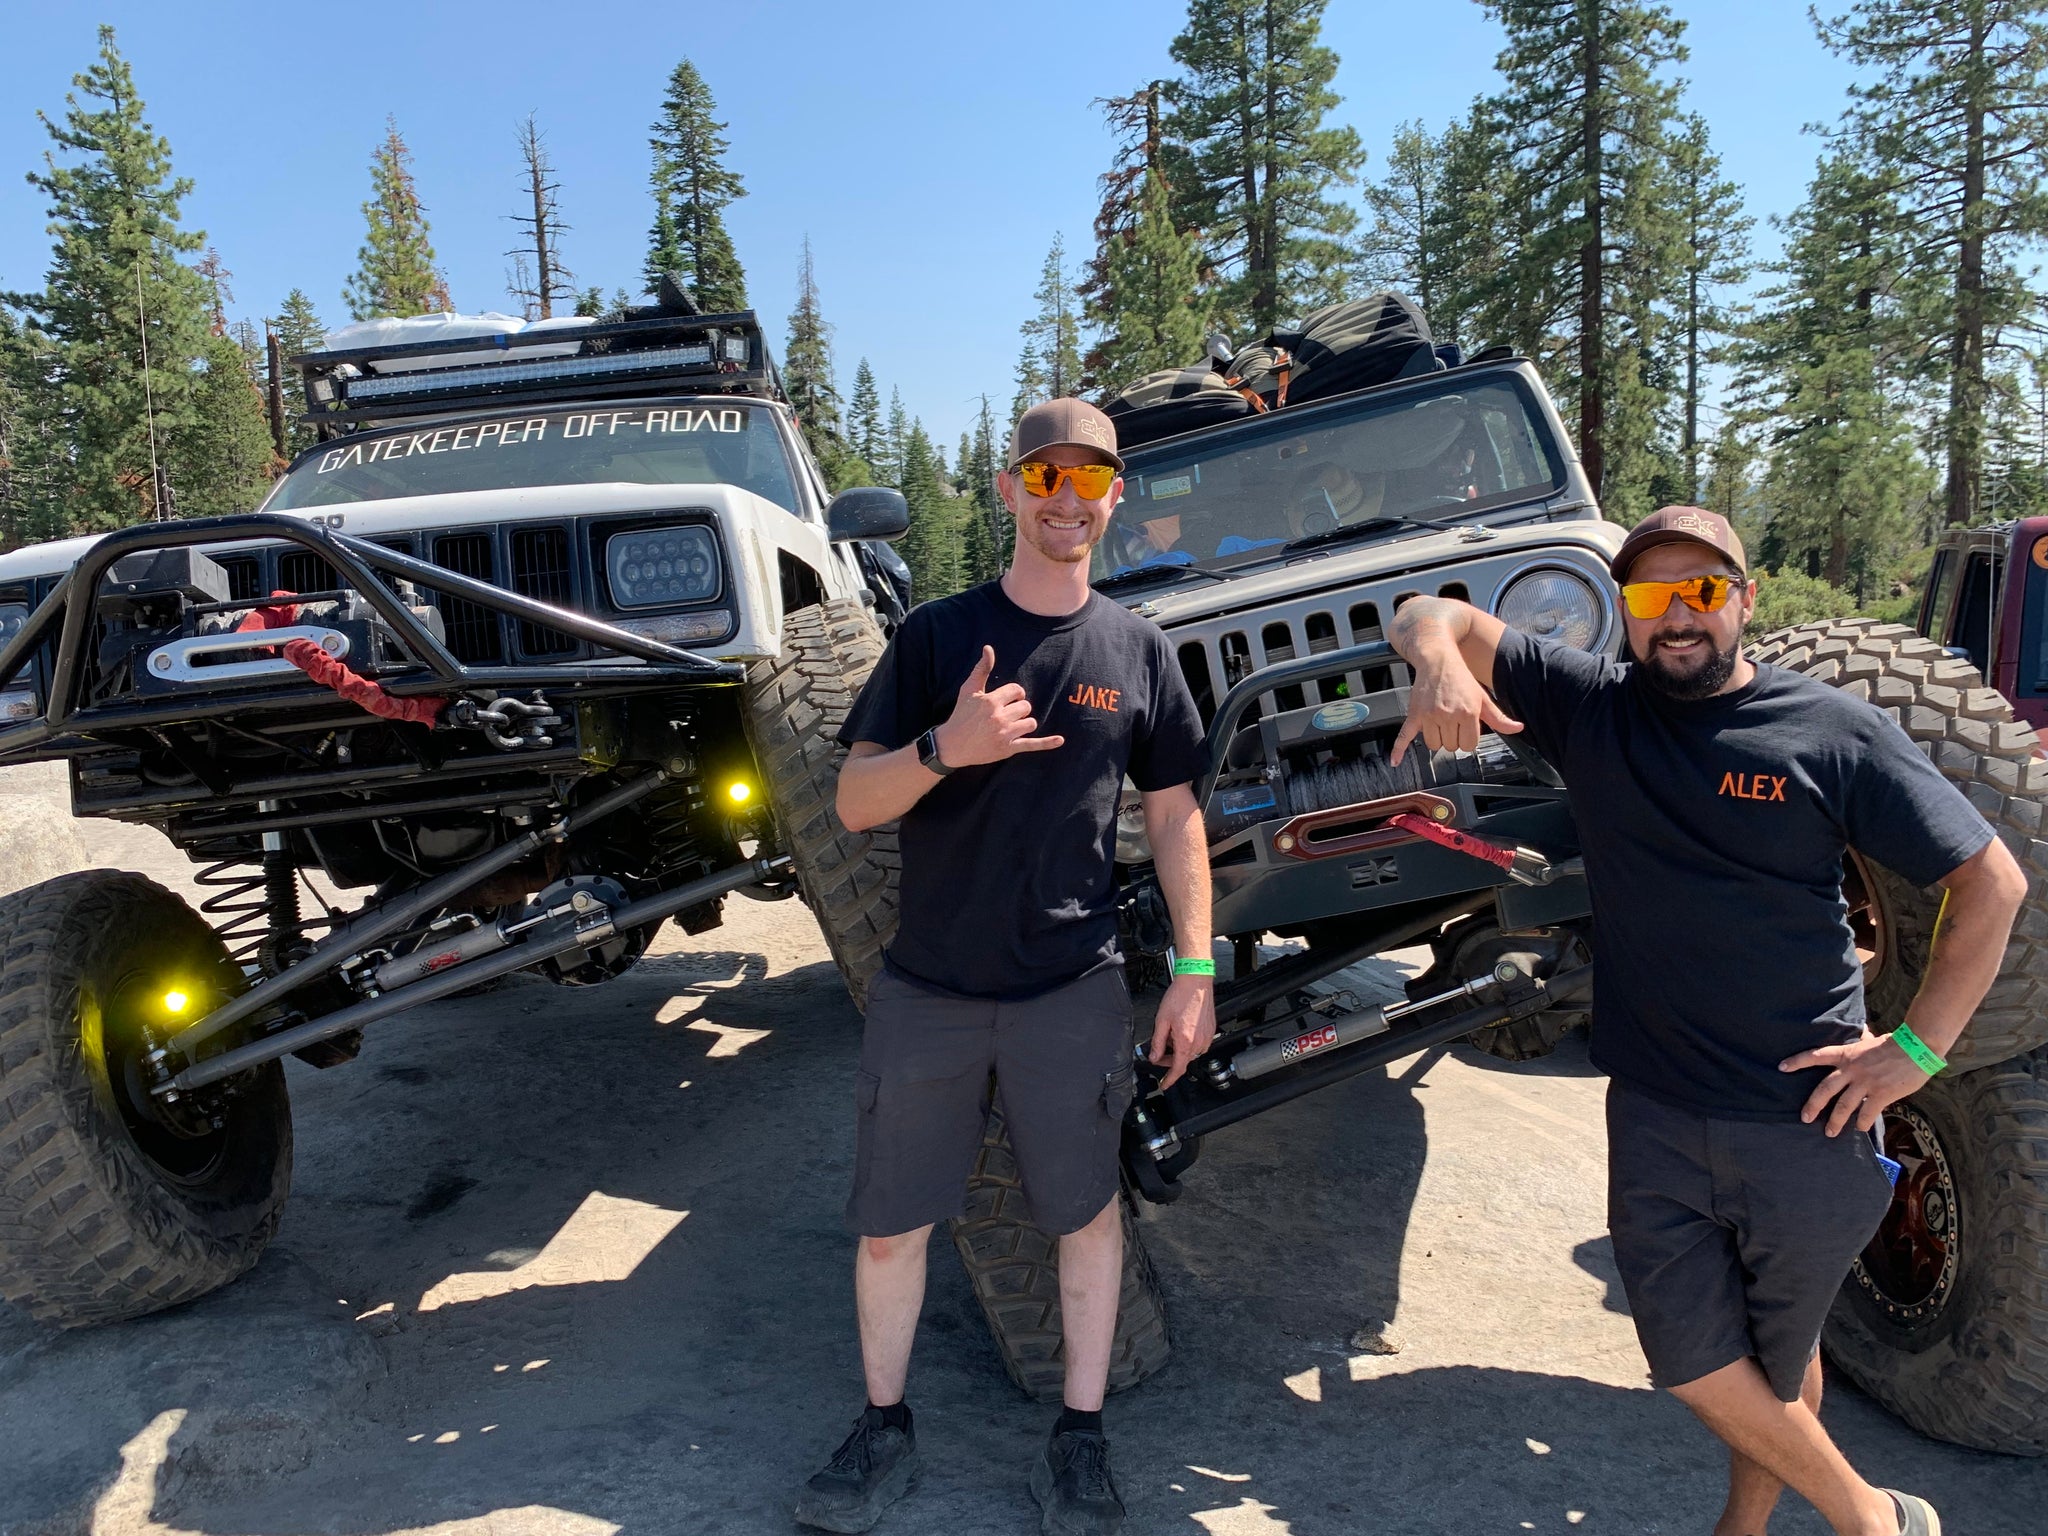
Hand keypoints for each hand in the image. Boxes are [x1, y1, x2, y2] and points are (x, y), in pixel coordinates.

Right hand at [933, 646, 1064, 766]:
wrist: (952, 745)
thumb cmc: (961, 714)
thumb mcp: (969, 690)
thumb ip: (981, 669)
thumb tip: (988, 648)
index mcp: (991, 701)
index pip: (1017, 691)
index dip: (1014, 694)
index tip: (1006, 700)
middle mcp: (998, 718)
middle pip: (1026, 707)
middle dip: (1018, 709)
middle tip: (1004, 715)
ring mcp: (1004, 735)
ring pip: (1030, 723)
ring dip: (1025, 723)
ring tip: (1011, 726)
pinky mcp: (1007, 749)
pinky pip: (1032, 745)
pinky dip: (1047, 743)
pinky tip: (1060, 740)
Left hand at [1149, 973, 1216, 1089]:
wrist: (1196, 982)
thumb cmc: (1180, 997)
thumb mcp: (1161, 1021)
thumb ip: (1157, 1042)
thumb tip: (1154, 1057)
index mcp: (1186, 1042)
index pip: (1178, 1069)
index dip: (1169, 1079)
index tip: (1164, 1085)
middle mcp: (1199, 1042)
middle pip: (1183, 1060)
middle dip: (1169, 1059)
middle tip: (1158, 1052)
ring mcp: (1207, 1037)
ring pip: (1191, 1052)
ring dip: (1179, 1050)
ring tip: (1170, 1035)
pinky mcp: (1211, 1030)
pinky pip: (1198, 1044)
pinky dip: (1188, 1042)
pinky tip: (1181, 1030)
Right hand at [1390, 656, 1520, 764]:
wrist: (1437, 659)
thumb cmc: (1461, 677)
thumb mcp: (1483, 697)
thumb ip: (1499, 717)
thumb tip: (1518, 728)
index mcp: (1467, 713)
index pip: (1468, 745)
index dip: (1468, 738)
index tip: (1466, 728)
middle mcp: (1448, 715)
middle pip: (1450, 747)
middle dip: (1453, 737)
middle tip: (1453, 721)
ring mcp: (1429, 716)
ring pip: (1433, 745)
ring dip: (1437, 738)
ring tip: (1440, 722)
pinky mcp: (1414, 714)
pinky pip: (1405, 736)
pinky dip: (1399, 749)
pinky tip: (1395, 761)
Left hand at [1780, 1031, 1933, 1135]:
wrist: (1917, 1047)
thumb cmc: (1896, 1043)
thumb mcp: (1871, 1041)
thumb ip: (1862, 1042)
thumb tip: (1862, 1032)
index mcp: (1847, 1054)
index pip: (1816, 1055)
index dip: (1797, 1061)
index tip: (1781, 1067)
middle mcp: (1851, 1069)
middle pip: (1825, 1089)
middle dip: (1813, 1105)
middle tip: (1804, 1118)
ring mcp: (1865, 1082)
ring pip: (1844, 1106)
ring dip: (1835, 1121)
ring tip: (1829, 1132)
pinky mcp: (1881, 1094)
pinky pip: (1867, 1113)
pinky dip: (1862, 1123)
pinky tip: (1860, 1129)